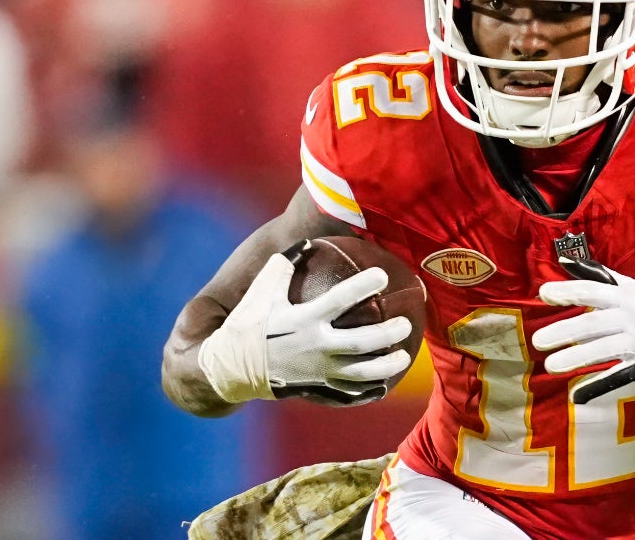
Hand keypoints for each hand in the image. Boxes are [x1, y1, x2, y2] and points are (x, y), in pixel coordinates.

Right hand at [198, 242, 412, 403]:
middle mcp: (315, 347)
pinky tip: (387, 382)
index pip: (340, 300)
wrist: (228, 369)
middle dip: (388, 333)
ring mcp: (318, 372)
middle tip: (406, 322)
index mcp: (303, 320)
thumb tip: (306, 241)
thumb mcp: (260, 292)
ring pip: (361, 372)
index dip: (363, 286)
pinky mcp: (317, 389)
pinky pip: (349, 392)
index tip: (382, 275)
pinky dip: (370, 388)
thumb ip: (282, 265)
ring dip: (387, 364)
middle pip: (361, 342)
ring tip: (405, 354)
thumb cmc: (247, 325)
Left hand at [532, 257, 634, 403]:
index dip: (568, 292)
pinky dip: (597, 386)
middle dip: (565, 331)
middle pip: (594, 323)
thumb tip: (566, 262)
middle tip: (538, 340)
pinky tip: (576, 394)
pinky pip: (618, 376)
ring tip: (550, 366)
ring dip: (576, 358)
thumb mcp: (632, 287)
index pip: (593, 290)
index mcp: (626, 296)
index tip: (544, 294)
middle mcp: (631, 316)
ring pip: (603, 350)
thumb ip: (599, 276)